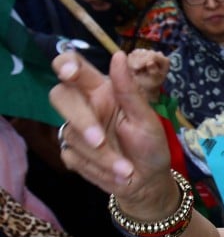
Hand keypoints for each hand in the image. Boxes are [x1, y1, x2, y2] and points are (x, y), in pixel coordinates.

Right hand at [49, 51, 174, 215]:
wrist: (148, 181)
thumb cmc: (151, 145)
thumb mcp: (146, 118)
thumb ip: (129, 90)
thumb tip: (118, 55)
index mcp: (103, 91)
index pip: (73, 66)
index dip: (65, 64)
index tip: (70, 73)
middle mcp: (85, 106)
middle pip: (60, 96)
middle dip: (81, 120)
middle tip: (100, 140)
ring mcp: (75, 130)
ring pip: (71, 133)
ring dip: (101, 156)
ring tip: (127, 169)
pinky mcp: (71, 153)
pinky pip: (72, 156)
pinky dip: (97, 168)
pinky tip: (115, 173)